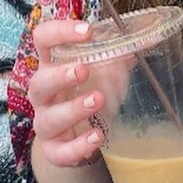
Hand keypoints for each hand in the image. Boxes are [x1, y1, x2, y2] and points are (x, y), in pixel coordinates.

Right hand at [29, 18, 106, 168]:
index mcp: (52, 66)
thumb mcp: (103, 73)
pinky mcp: (53, 150)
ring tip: (98, 100)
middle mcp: (43, 94)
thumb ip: (117, 58)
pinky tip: (98, 137)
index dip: (59, 32)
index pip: (43, 40)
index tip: (86, 30)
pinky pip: (60, 152)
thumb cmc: (88, 92)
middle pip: (39, 82)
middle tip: (83, 70)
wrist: (78, 137)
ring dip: (73, 109)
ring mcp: (46, 122)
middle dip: (60, 76)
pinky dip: (78, 146)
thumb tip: (144, 42)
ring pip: (48, 118)